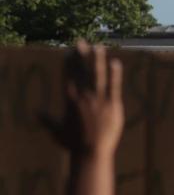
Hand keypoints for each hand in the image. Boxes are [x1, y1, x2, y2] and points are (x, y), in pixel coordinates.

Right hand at [49, 42, 124, 156]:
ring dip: (97, 60)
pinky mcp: (112, 105)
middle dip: (80, 56)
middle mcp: (82, 97)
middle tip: (80, 42)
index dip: (68, 63)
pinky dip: (115, 74)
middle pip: (81, 72)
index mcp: (68, 100)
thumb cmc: (73, 144)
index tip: (69, 52)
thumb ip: (47, 119)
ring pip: (97, 75)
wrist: (91, 152)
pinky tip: (116, 62)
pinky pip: (114, 86)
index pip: (67, 76)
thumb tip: (36, 113)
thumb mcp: (57, 130)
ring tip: (98, 47)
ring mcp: (98, 100)